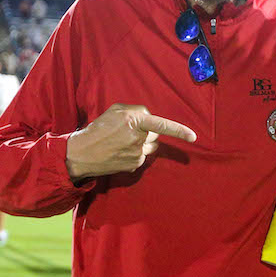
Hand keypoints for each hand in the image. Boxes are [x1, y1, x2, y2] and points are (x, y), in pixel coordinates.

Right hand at [65, 103, 196, 180]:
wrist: (82, 153)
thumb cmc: (98, 129)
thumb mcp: (115, 111)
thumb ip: (136, 111)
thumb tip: (150, 117)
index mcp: (133, 121)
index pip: (161, 125)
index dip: (179, 131)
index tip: (193, 137)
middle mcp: (138, 138)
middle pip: (155, 134)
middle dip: (148, 132)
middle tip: (128, 132)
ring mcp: (137, 154)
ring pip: (151, 147)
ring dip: (143, 143)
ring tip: (122, 142)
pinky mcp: (134, 165)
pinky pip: (143, 157)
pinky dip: (136, 154)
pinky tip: (120, 152)